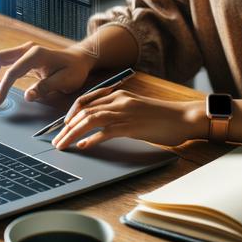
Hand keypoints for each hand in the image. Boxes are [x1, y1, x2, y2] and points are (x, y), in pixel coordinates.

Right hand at [0, 41, 94, 108]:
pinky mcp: (21, 56)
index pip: (12, 71)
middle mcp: (26, 49)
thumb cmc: (74, 70)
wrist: (79, 59)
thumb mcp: (65, 81)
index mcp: (36, 54)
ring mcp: (22, 51)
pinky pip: (1, 61)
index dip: (2, 88)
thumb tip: (28, 96)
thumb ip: (46, 87)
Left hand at [51, 88, 207, 150]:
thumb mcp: (136, 109)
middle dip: (66, 127)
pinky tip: (84, 146)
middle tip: (57, 140)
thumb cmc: (162, 116)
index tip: (63, 126)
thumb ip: (118, 112)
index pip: (86, 101)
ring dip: (72, 134)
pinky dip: (91, 139)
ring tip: (63, 145)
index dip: (71, 113)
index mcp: (119, 94)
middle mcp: (119, 101)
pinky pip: (106, 132)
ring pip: (90, 120)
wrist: (184, 118)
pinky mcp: (132, 127)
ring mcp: (125, 113)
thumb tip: (100, 125)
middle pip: (84, 111)